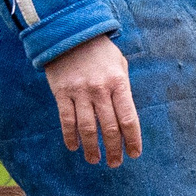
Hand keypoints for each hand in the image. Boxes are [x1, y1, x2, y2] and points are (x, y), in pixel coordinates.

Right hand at [45, 34, 140, 166]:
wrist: (70, 33)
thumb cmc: (100, 51)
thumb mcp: (119, 64)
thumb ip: (123, 89)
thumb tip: (126, 117)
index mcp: (118, 83)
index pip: (128, 118)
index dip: (132, 140)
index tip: (134, 154)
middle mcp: (100, 90)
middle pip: (109, 128)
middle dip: (114, 149)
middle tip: (115, 163)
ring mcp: (79, 92)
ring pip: (87, 129)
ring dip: (92, 148)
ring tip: (95, 160)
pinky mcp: (62, 93)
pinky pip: (66, 120)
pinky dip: (70, 137)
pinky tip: (74, 147)